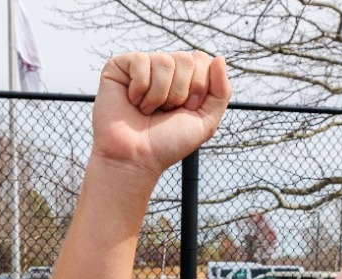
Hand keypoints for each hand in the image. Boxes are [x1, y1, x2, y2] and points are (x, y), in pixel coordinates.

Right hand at [93, 52, 229, 177]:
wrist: (136, 158)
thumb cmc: (167, 143)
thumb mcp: (206, 121)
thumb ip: (221, 91)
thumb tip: (219, 58)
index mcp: (185, 78)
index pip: (202, 60)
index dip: (198, 87)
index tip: (187, 109)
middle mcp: (164, 69)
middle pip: (185, 59)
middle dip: (179, 92)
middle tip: (165, 111)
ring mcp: (142, 67)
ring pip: (164, 61)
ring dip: (159, 94)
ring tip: (147, 110)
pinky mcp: (119, 67)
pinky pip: (140, 61)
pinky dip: (140, 87)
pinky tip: (133, 101)